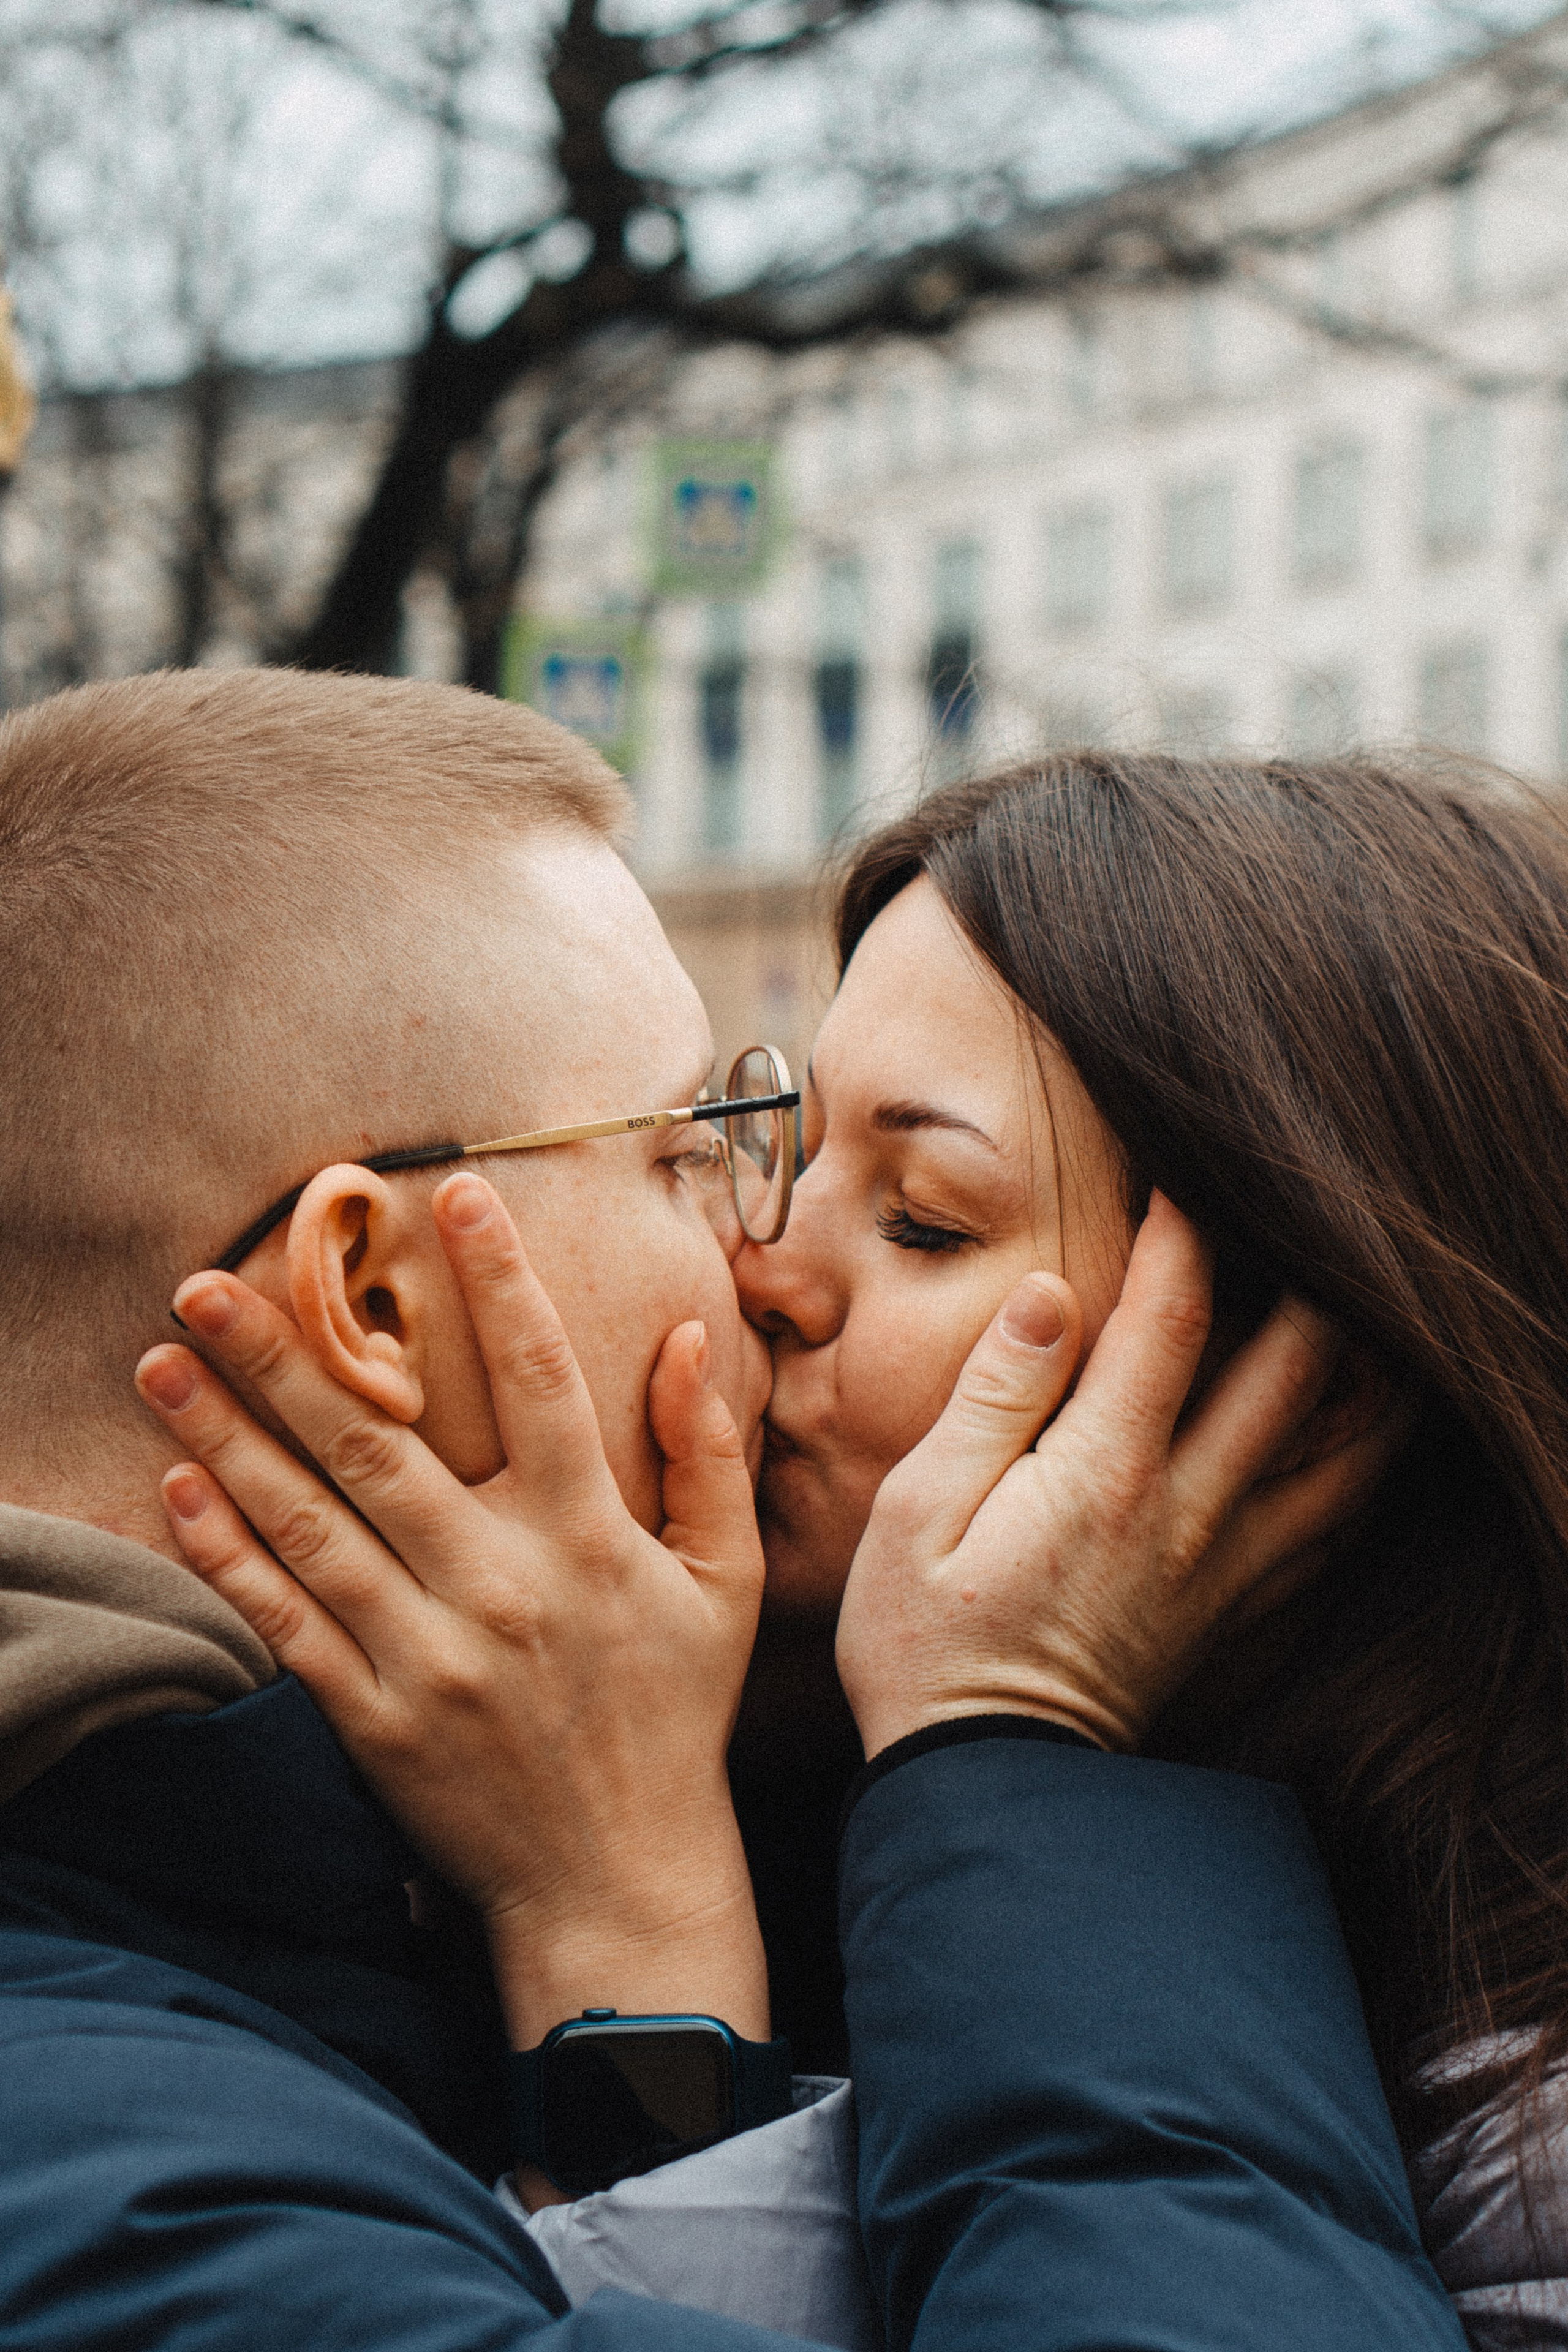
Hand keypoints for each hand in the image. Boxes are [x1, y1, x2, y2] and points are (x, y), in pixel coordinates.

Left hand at [134, 1172, 768, 2055]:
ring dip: (226, 1438)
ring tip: (159, 1363)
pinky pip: (288, 1623)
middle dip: (285, 1354)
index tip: (456, 1192)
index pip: (542, 1380)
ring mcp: (429, 1654)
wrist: (620, 1877)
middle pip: (378, 1443)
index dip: (501, 1281)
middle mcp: (503, 1584)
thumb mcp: (724, 1582)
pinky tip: (181, 1490)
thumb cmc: (674, 1714)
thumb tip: (688, 1338)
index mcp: (589, 1538)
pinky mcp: (375, 1717)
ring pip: (310, 1524)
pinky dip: (231, 1556)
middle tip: (207, 1280)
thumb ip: (707, 1455)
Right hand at [837, 1192, 1406, 1757]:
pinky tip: (1359, 1438)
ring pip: (1345, 1454)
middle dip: (1310, 1280)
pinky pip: (1334, 1532)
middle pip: (1297, 1371)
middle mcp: (1187, 1512)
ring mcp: (1226, 1568)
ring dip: (1367, 1374)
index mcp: (1102, 1474)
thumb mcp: (916, 1511)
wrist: (985, 1790)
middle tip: (1302, 1223)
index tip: (1180, 1177)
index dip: (1185, 1233)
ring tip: (1367, 1311)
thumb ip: (993, 1397)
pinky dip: (1361, 1471)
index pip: (1173, 1320)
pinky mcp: (1237, 1614)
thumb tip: (1053, 1296)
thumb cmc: (925, 1642)